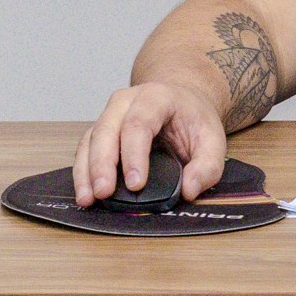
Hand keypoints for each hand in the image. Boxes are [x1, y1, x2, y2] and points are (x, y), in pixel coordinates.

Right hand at [73, 81, 227, 206]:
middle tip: (104, 193)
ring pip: (90, 138)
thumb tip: (189, 190)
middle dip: (102, 164)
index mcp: (156, 96)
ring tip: (88, 198)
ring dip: (86, 170)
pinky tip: (85, 193)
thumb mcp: (213, 139)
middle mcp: (127, 100)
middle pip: (107, 129)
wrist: (182, 97)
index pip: (139, 123)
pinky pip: (85, 148)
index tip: (135, 185)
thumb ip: (208, 166)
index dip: (134, 154)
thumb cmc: (194, 118)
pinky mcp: (101, 129)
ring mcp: (110, 113)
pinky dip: (82, 171)